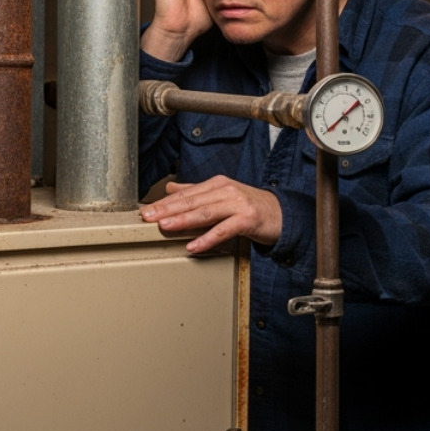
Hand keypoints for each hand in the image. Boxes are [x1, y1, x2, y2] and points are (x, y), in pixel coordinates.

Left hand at [140, 175, 282, 252]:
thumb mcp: (221, 196)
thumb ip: (196, 192)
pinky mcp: (248, 219)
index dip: (164, 203)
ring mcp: (237, 204)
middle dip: (168, 210)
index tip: (146, 211)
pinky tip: (193, 246)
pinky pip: (224, 230)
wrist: (283, 214)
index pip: (186, 194)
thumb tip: (171, 188)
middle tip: (148, 217)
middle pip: (192, 202)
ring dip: (183, 220)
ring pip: (205, 213)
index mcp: (217, 184)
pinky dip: (207, 238)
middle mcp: (226, 191)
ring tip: (165, 226)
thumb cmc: (250, 206)